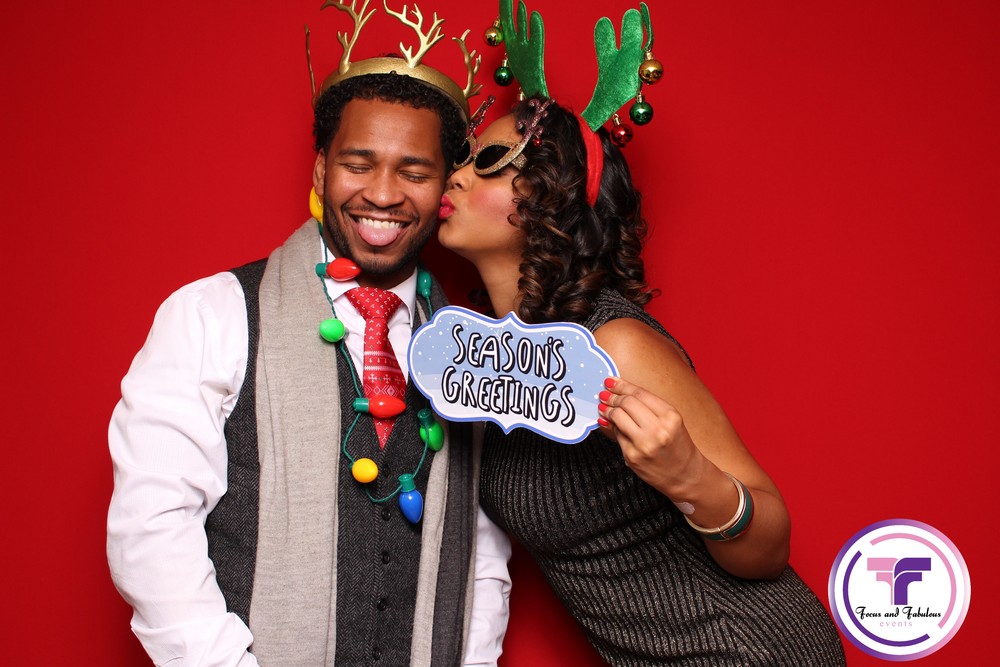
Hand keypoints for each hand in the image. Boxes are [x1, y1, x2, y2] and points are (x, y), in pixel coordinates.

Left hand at [598, 377, 701, 493]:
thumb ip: (648, 407)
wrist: (685, 475)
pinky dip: (614, 427)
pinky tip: (611, 423)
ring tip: (604, 407)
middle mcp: (658, 430)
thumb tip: (619, 392)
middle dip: (613, 396)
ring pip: (618, 417)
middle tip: (605, 394)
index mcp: (670, 417)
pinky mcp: (632, 457)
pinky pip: (617, 435)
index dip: (622, 385)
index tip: (611, 381)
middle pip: (627, 403)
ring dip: (608, 410)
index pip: (640, 394)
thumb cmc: (678, 446)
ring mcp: (644, 445)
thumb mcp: (671, 421)